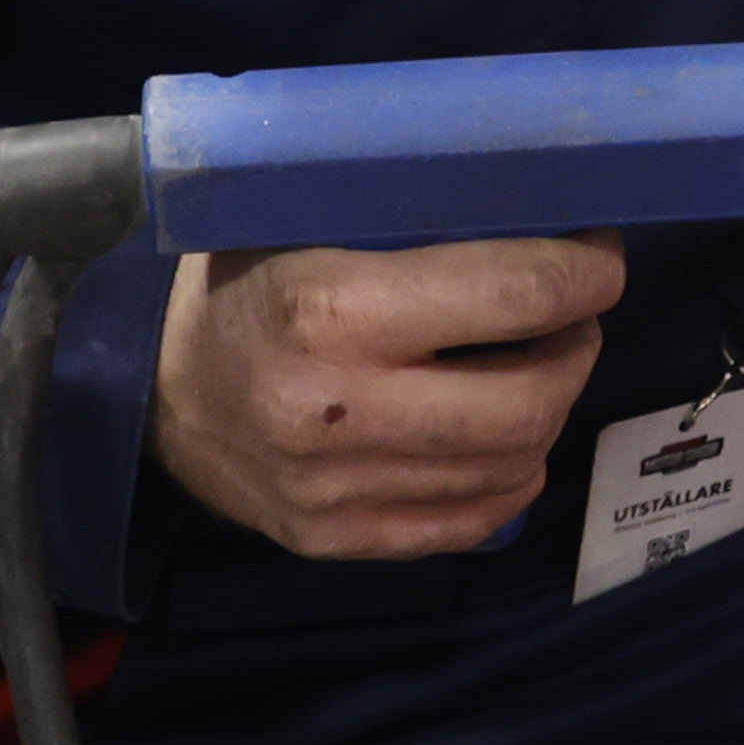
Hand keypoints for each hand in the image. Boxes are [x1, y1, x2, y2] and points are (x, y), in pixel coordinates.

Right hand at [148, 232, 623, 555]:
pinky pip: (469, 522)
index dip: (581, 275)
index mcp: (329, 309)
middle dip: (575, 350)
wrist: (147, 387)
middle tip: (572, 318)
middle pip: (529, 401)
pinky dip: (510, 476)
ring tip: (538, 367)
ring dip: (550, 412)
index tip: (597, 258)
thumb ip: (413, 217)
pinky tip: (500, 437)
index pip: (513, 297)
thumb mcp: (308, 217)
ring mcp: (334, 490)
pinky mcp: (334, 539)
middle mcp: (335, 410)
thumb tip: (542, 205)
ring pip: (511, 467)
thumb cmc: (242, 279)